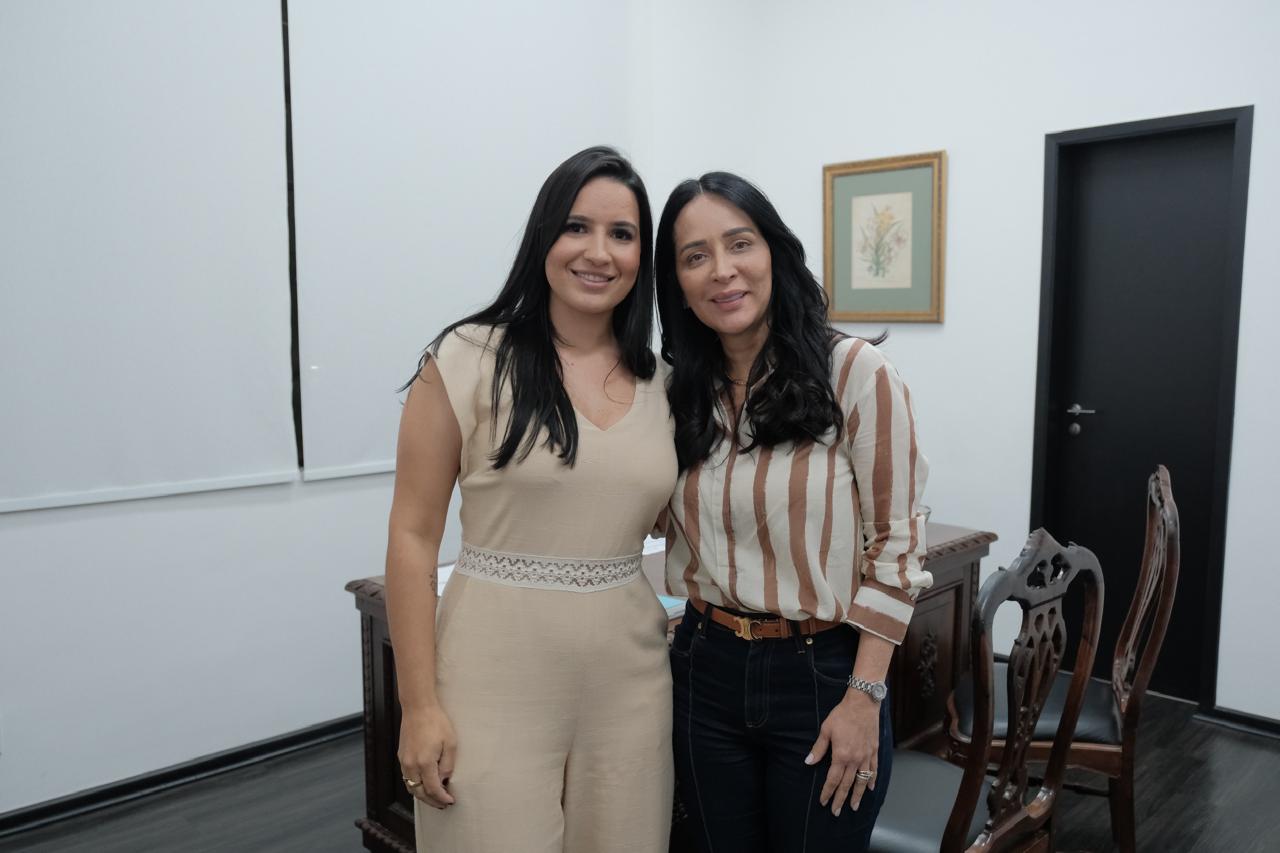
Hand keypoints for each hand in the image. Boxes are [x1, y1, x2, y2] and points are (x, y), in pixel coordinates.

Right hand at [398, 704, 457, 808]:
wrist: (418, 708)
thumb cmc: (436, 722)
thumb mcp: (450, 743)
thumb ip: (447, 765)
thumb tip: (444, 780)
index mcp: (425, 762)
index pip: (433, 789)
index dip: (442, 798)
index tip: (450, 801)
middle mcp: (411, 765)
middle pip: (419, 792)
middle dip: (432, 801)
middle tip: (443, 804)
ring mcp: (404, 761)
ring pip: (411, 787)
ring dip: (422, 795)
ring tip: (434, 797)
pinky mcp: (401, 756)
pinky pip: (407, 778)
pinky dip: (415, 785)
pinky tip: (424, 784)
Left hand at [806, 691, 879, 815]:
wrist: (863, 704)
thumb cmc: (842, 715)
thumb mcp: (826, 730)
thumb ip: (818, 748)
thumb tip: (808, 762)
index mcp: (841, 756)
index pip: (833, 780)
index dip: (827, 792)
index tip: (823, 802)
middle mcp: (855, 760)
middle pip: (847, 785)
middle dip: (841, 799)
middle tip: (836, 812)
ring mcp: (867, 756)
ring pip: (862, 781)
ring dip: (857, 795)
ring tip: (854, 807)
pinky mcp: (874, 751)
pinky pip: (874, 770)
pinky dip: (872, 780)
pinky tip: (870, 788)